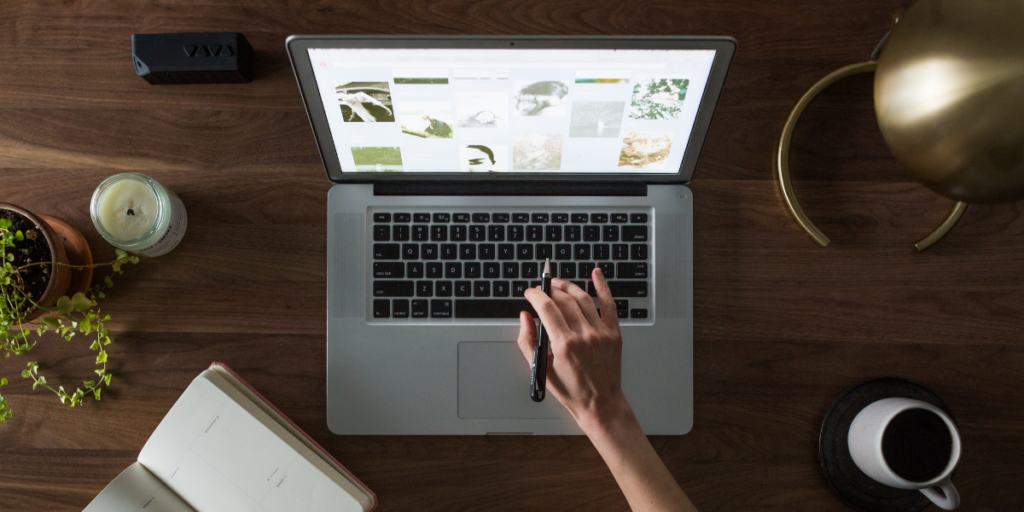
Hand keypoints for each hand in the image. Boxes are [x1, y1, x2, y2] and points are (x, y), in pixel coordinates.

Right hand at [517, 268, 627, 430]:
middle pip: (564, 300)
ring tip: (558, 284)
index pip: (546, 308)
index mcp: (564, 344)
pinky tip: (596, 274)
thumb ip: (528, 340)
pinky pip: (609, 304)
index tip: (530, 293)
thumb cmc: (571, 390)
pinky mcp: (614, 334)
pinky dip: (603, 287)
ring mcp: (601, 333)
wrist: (600, 404)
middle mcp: (584, 335)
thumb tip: (525, 317)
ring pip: (583, 299)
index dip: (535, 295)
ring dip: (568, 287)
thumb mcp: (541, 368)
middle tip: (542, 289)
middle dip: (549, 290)